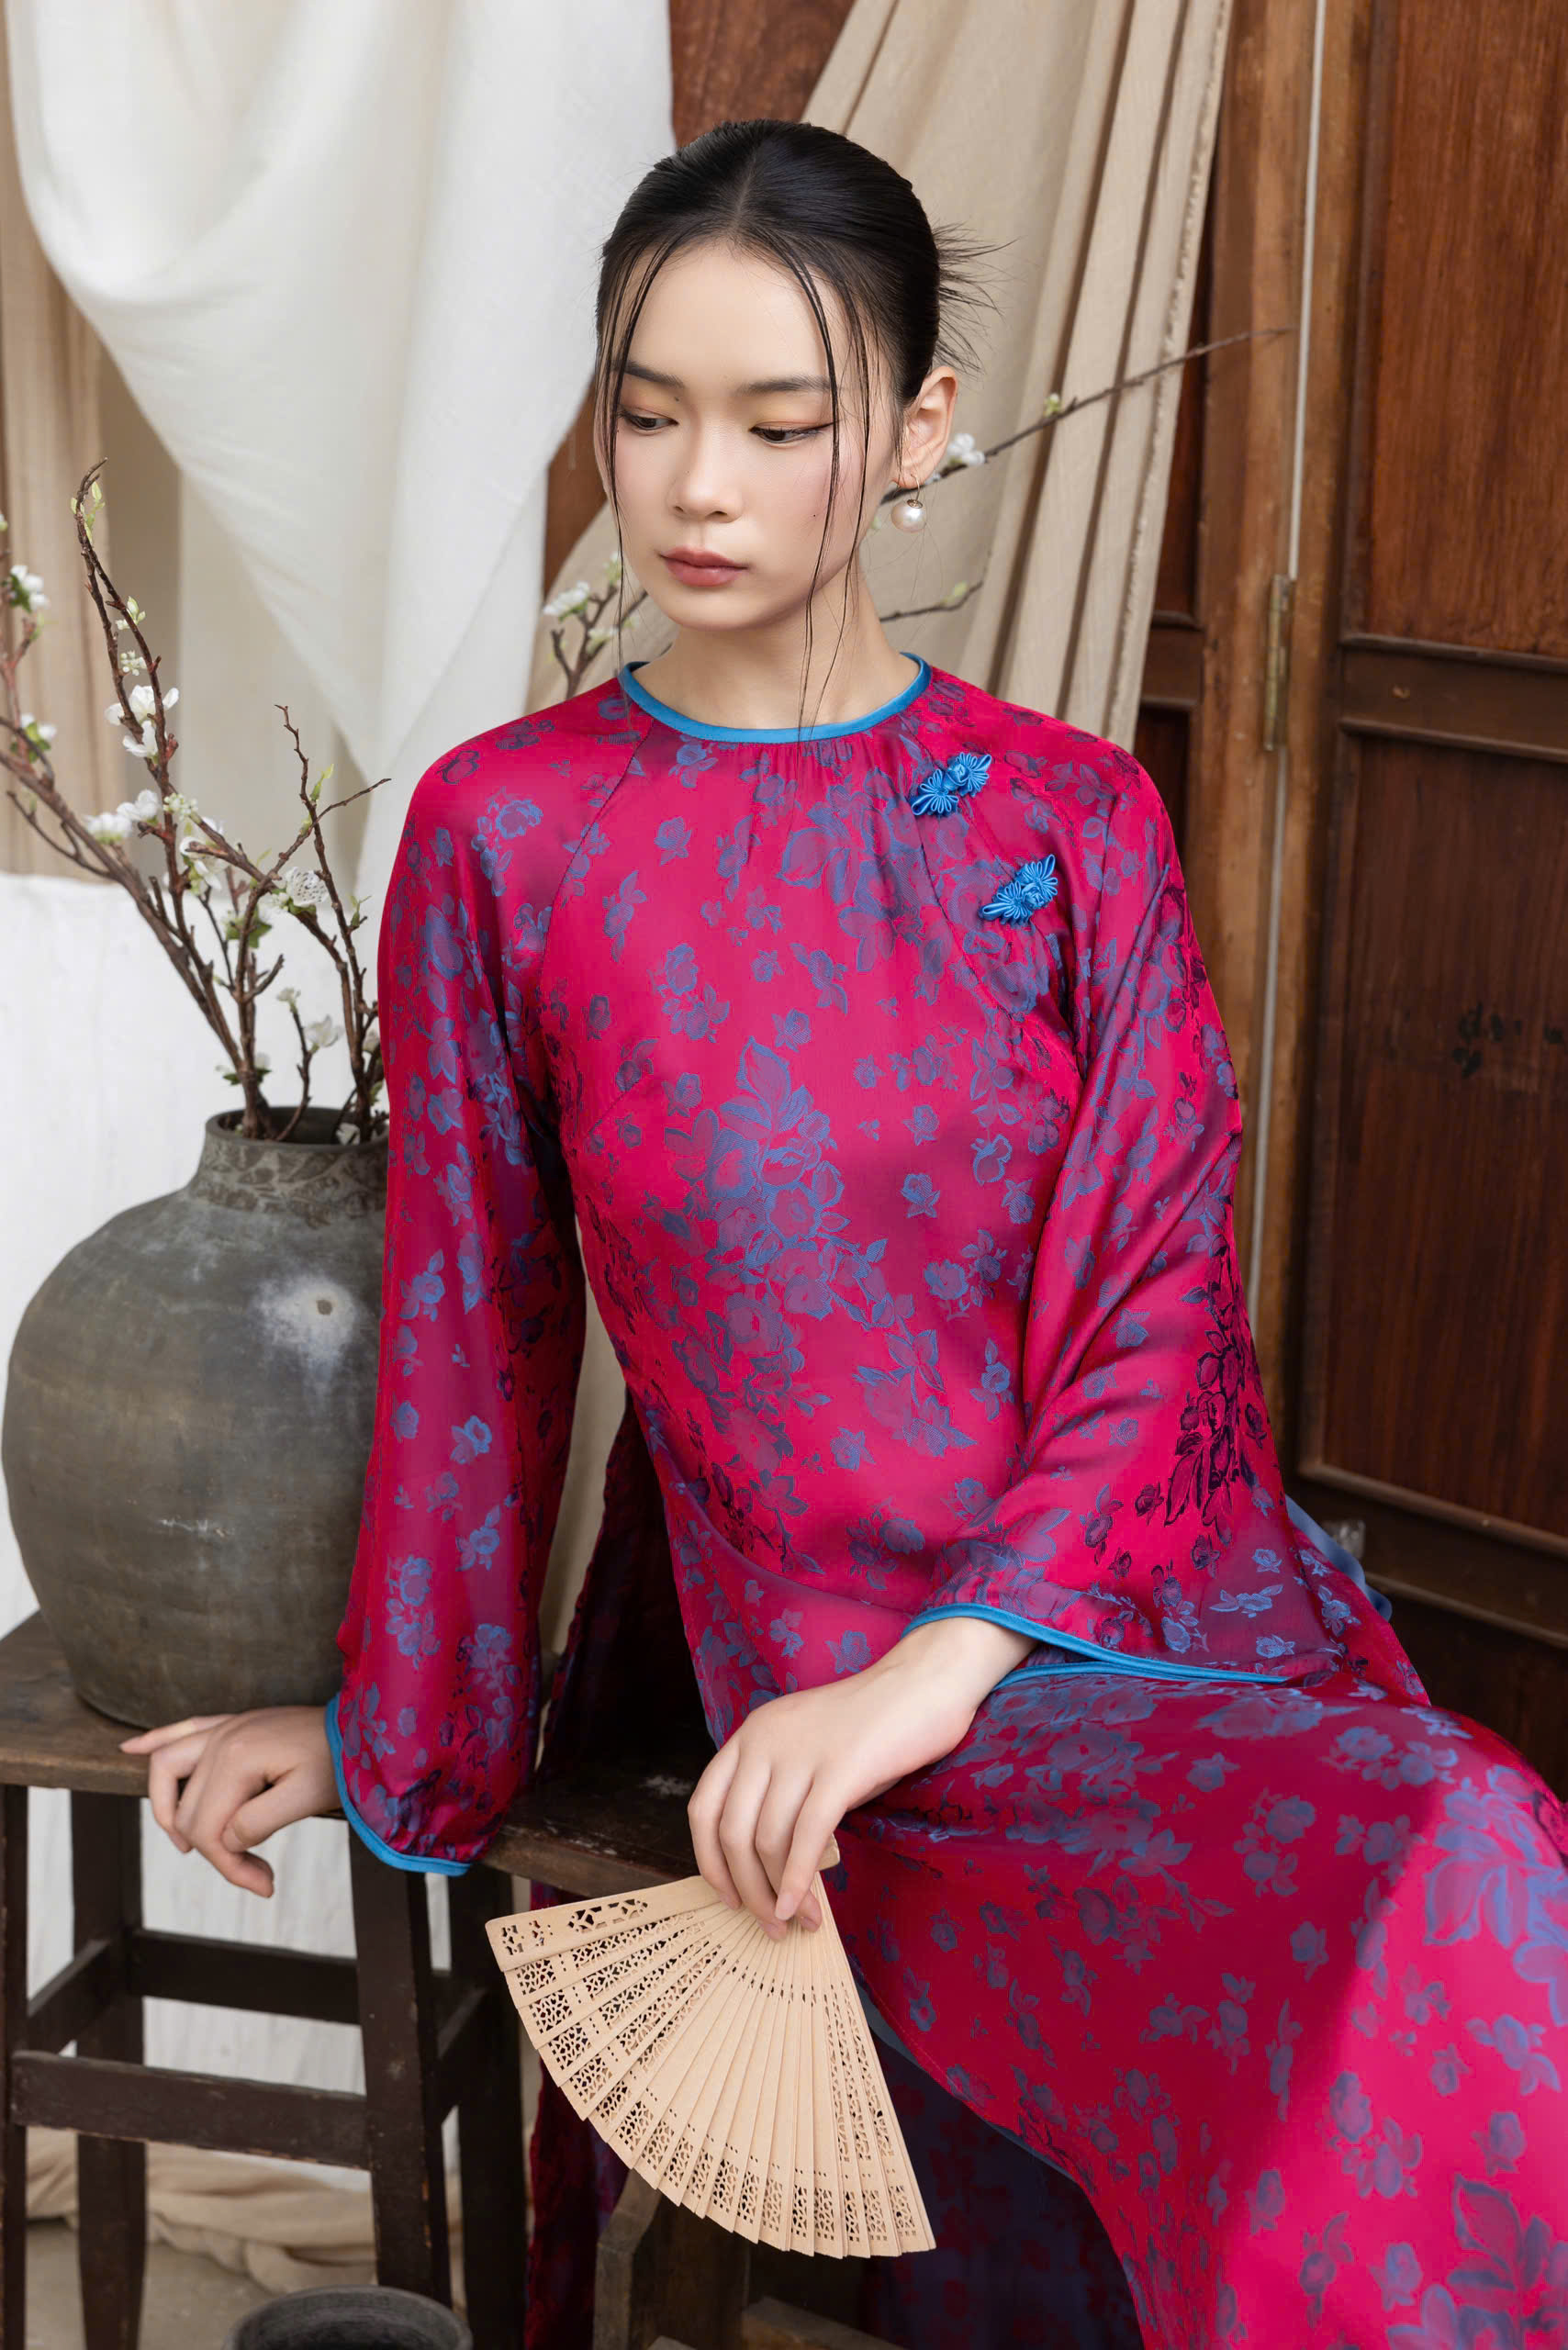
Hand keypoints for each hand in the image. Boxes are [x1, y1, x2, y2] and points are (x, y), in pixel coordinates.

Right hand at [118, 1705, 336, 1897]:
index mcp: (236, 1758)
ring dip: (167, 1809)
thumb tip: (225, 1840)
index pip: (208, 1830)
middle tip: (257, 1874)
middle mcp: (220, 1739)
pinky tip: (128, 1749)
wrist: (361, 1728)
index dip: (229, 1866)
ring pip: (165, 1769)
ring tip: (187, 1846)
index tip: (265, 1884)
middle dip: (216, 1851)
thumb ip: (257, 1823)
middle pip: (188, 1812)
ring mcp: (223, 1728)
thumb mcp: (305, 1799)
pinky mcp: (230, 1724)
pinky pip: (180, 1731)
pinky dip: (152, 1741)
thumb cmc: (338, 1762)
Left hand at [687, 1616, 1029, 1940]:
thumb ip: (781, 1794)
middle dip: (747, 1889)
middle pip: (732, 1832)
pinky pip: (809, 1834)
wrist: (924, 1682)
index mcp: (750, 1735)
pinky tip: (803, 1905)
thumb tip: (767, 1867)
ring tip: (799, 1922)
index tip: (729, 1898)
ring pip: (768, 1839)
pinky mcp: (842, 1766)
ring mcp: (802, 1752)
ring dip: (779, 1892)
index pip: (704, 1808)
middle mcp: (764, 1740)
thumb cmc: (871, 1726)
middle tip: (769, 1925)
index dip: (709, 1861)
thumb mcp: (808, 1751)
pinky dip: (799, 1879)